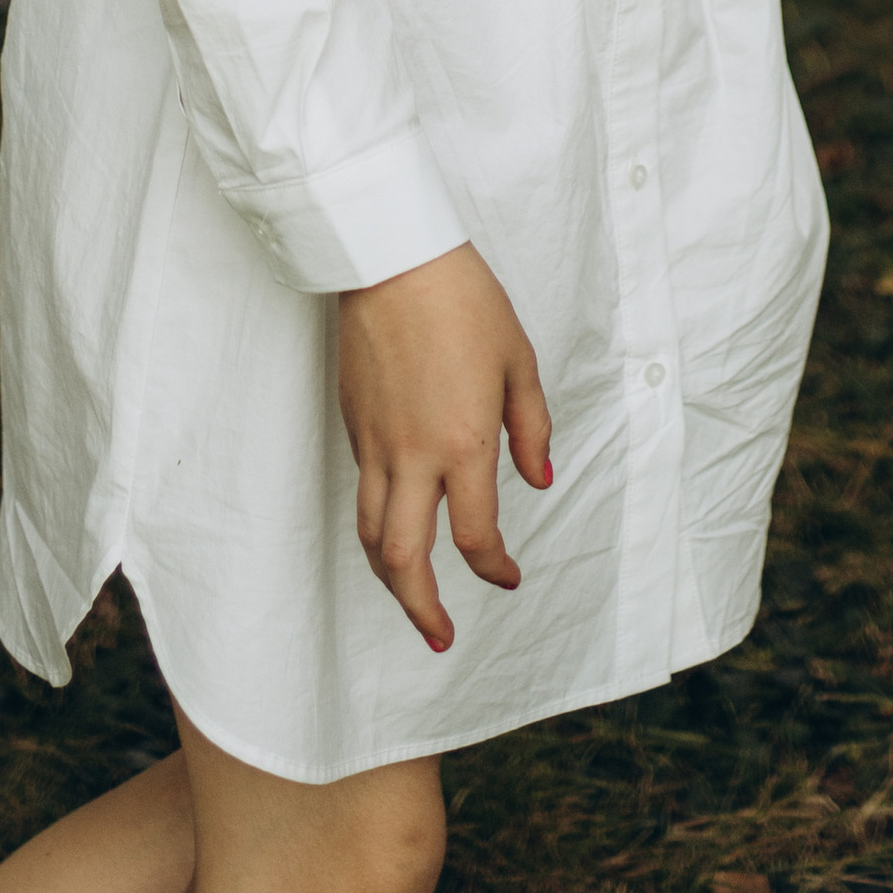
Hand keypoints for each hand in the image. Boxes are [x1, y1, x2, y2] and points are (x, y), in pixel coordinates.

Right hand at [336, 243, 553, 652]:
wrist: (393, 256)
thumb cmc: (463, 300)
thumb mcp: (518, 361)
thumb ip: (531, 428)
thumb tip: (540, 479)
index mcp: (462, 443)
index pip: (474, 536)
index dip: (494, 568)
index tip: (507, 576)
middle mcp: (412, 455)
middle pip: (404, 560)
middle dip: (421, 609)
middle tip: (441, 636)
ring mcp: (374, 442)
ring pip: (369, 535)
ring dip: (390, 580)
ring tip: (411, 600)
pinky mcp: (352, 422)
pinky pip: (361, 490)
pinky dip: (376, 524)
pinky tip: (396, 524)